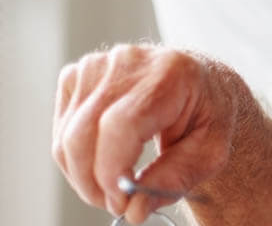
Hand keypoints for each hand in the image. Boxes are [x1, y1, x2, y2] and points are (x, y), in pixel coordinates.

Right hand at [51, 44, 246, 222]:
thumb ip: (174, 179)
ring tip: (113, 187)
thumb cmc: (209, 115)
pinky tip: (102, 163)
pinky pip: (62, 129)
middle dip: (93, 182)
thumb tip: (134, 210)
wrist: (202, 85)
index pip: (120, 124)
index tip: (121, 202)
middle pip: (84, 132)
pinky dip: (75, 158)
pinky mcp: (78, 75)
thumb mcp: (210, 152)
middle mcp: (129, 61)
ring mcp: (98, 65)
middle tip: (118, 204)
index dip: (111, 170)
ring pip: (67, 136)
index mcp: (170, 73)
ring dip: (82, 175)